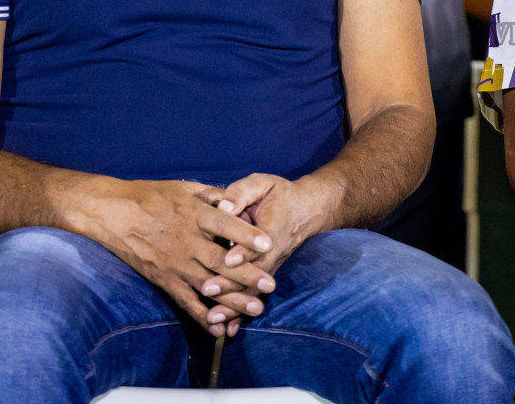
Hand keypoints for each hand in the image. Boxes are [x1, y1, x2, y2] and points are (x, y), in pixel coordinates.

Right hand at [82, 180, 276, 336]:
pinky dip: (202, 316)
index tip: (268, 243)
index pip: (225, 226)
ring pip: (208, 285)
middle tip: (270, 286)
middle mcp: (187, 242)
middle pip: (221, 262)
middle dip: (247, 275)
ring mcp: (175, 264)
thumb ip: (212, 195)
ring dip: (232, 299)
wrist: (113, 214)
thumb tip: (236, 199)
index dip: (247, 235)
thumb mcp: (184, 187)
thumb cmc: (151, 197)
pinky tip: (219, 329)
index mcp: (195, 215)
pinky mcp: (164, 280)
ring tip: (255, 309)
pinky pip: (185, 302)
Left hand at [196, 172, 336, 331]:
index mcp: (271, 227)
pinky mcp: (264, 276)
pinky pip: (252, 297)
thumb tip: (222, 205)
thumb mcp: (263, 183)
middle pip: (252, 273)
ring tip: (211, 318)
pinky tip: (226, 330)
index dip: (243, 252)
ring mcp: (269, 268)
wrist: (308, 210)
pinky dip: (240, 315)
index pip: (257, 243)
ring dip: (233, 306)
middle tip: (207, 289)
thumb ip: (242, 192)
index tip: (227, 260)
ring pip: (252, 291)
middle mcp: (271, 253)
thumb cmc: (280, 195)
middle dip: (230, 283)